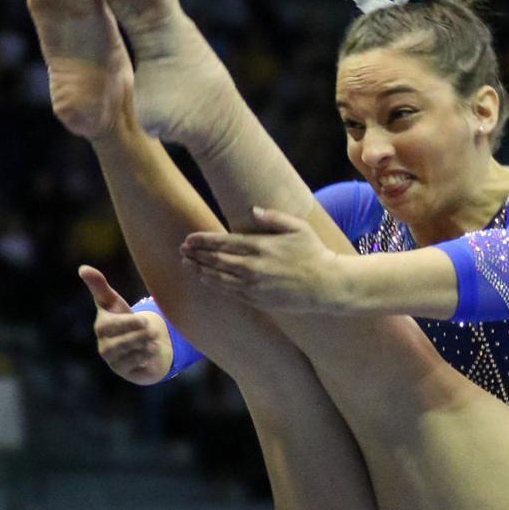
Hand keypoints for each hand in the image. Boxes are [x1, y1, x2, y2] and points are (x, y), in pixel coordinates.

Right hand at [80, 265, 173, 384]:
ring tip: (151, 339)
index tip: (144, 320)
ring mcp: (113, 361)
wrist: (138, 344)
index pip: (110, 326)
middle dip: (141, 335)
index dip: (128, 324)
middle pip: (122, 342)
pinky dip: (147, 356)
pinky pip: (138, 364)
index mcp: (102, 327)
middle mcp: (104, 345)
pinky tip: (150, 350)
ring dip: (146, 344)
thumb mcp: (114, 302)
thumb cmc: (124, 320)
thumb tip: (82, 268)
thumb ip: (99, 286)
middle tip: (151, 329)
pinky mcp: (125, 372)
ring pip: (131, 353)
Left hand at [181, 208, 347, 312]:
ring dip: (201, 271)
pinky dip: (215, 285)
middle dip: (196, 255)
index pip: (223, 243)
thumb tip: (253, 210)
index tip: (189, 239)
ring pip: (219, 278)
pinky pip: (230, 292)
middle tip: (182, 250)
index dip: (203, 241)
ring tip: (188, 265)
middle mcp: (253, 267)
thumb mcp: (298, 227)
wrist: (326, 286)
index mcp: (261, 246)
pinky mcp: (258, 299)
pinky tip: (206, 280)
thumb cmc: (314, 253)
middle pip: (216, 261)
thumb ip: (274, 217)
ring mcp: (254, 286)